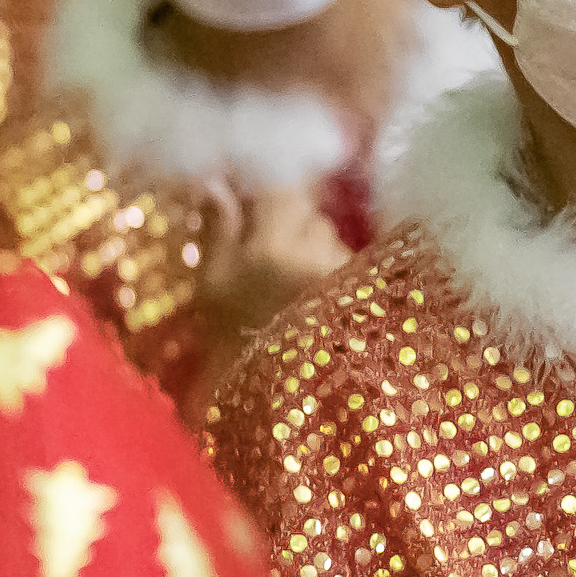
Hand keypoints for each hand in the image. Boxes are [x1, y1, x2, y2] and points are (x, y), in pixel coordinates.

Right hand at [196, 181, 350, 338]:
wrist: (282, 393)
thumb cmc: (235, 337)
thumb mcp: (212, 284)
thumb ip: (217, 228)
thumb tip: (214, 183)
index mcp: (274, 242)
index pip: (278, 185)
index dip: (261, 184)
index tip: (243, 193)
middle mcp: (318, 247)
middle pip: (305, 208)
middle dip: (284, 218)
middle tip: (259, 245)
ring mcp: (344, 266)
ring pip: (324, 234)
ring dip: (306, 244)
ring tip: (284, 278)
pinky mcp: (363, 286)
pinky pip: (338, 259)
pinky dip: (321, 267)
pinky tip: (307, 294)